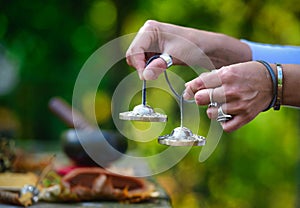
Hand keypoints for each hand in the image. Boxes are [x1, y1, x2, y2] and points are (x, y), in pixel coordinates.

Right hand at [126, 20, 250, 79]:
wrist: (205, 47)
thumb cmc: (193, 46)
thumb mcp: (175, 56)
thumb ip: (159, 65)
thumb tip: (145, 76)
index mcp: (150, 29)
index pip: (134, 50)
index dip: (138, 65)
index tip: (146, 77)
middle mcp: (147, 34)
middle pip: (133, 55)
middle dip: (141, 66)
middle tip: (153, 74)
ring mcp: (150, 42)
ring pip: (138, 60)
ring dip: (146, 68)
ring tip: (161, 68)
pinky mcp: (154, 50)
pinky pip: (145, 62)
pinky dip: (150, 68)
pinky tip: (161, 67)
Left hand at [183, 61, 272, 131]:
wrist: (272, 82)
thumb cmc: (247, 74)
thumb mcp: (229, 69)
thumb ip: (209, 78)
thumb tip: (189, 86)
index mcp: (226, 75)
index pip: (198, 84)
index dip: (190, 88)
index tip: (189, 91)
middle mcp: (231, 90)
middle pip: (200, 99)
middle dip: (200, 98)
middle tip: (205, 97)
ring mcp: (238, 105)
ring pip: (211, 113)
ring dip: (212, 110)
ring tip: (219, 105)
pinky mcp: (245, 117)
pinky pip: (225, 127)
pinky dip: (223, 123)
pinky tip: (226, 115)